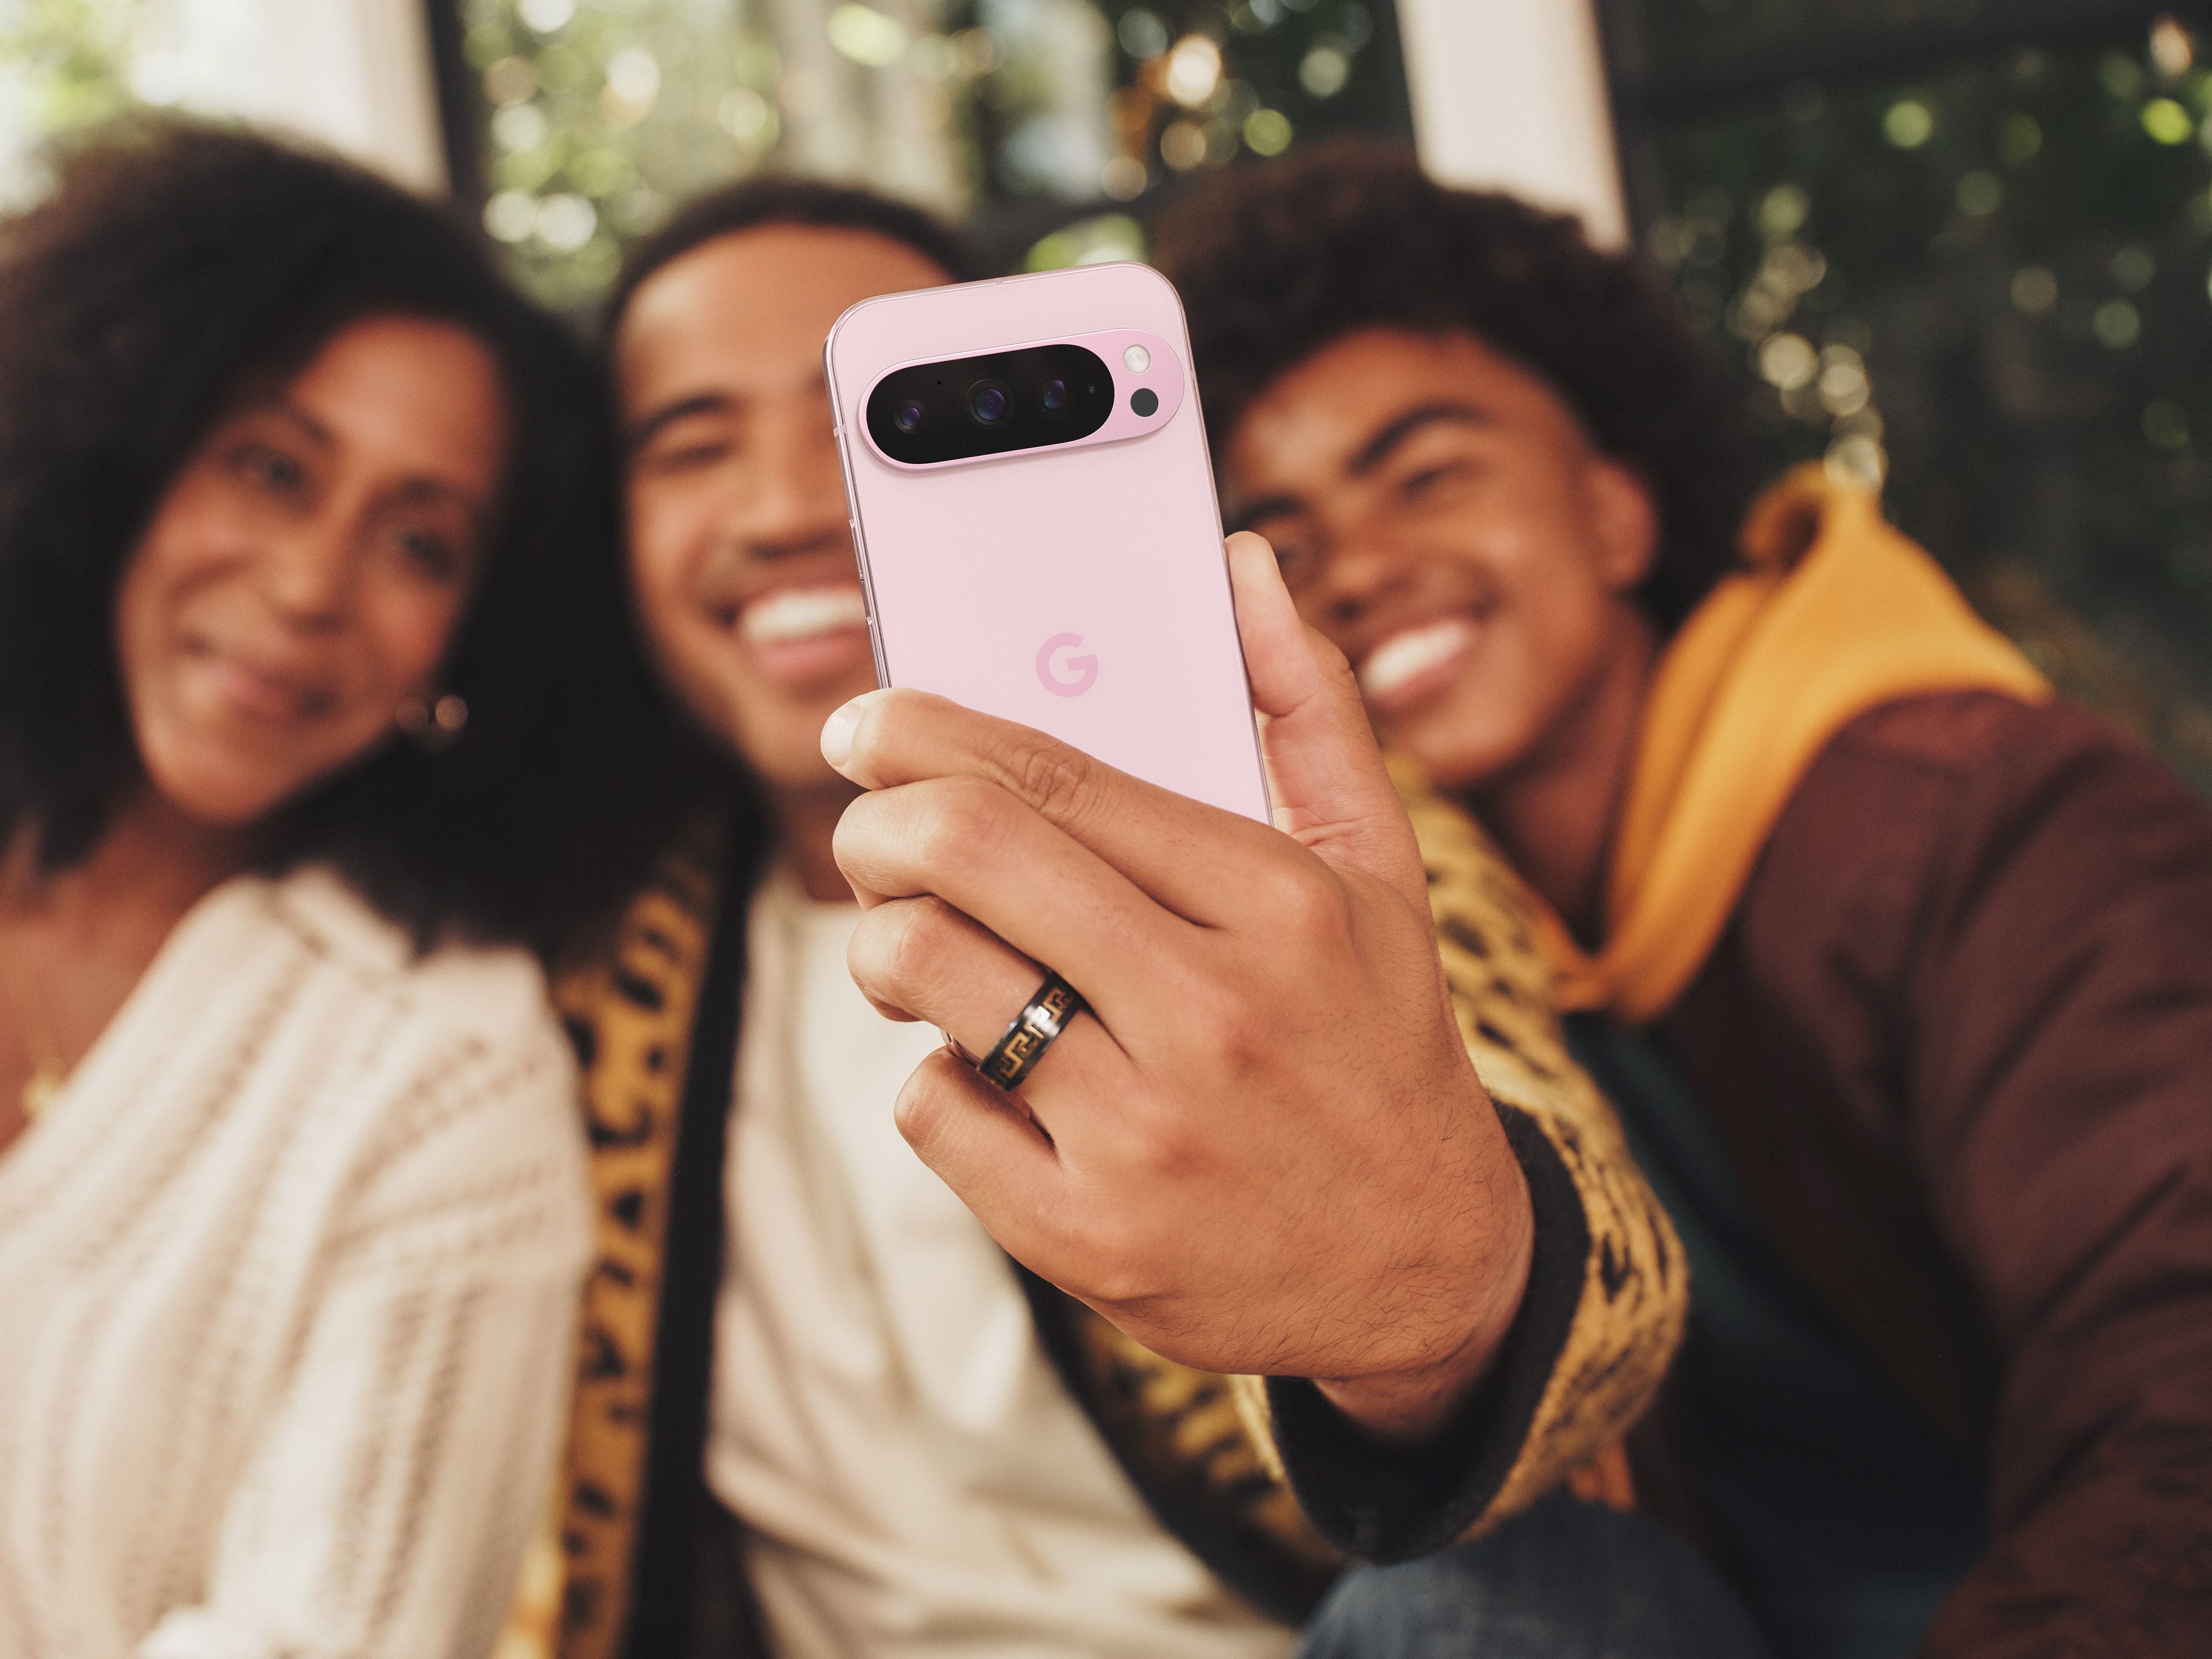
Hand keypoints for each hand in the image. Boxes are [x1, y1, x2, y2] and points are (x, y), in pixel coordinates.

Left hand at [824, 533, 1532, 1444]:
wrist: (1425, 1270)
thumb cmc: (1379, 1042)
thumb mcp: (1381, 872)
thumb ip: (1308, 707)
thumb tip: (1239, 562)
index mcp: (1277, 901)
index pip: (1052, 770)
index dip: (924, 727)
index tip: (866, 720)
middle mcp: (1210, 1011)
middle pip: (960, 849)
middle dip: (873, 817)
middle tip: (868, 826)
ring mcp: (1144, 1133)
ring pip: (919, 969)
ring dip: (883, 942)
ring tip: (917, 947)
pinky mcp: (1090, 1239)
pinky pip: (928, 1110)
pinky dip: (932, 1075)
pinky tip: (988, 1071)